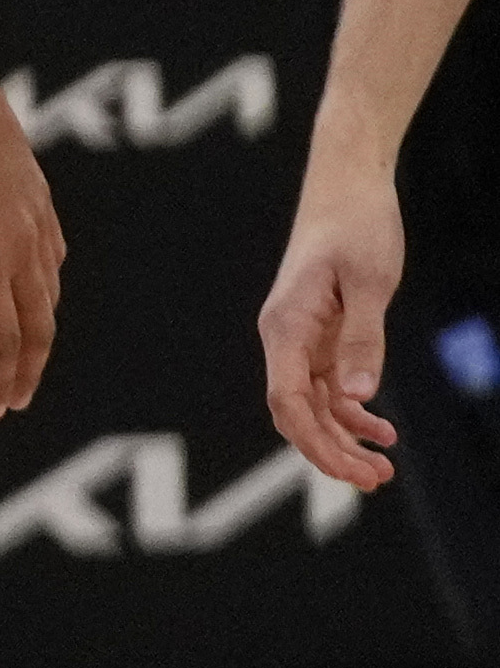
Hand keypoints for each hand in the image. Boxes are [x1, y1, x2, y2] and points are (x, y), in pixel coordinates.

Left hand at [0, 56, 62, 416]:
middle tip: (13, 400)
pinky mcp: (38, 193)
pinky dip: (47, 286)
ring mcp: (35, 216)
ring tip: (22, 357)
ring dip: (39, 330)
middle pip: (36, 323)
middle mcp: (20, 242)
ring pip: (49, 290)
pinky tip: (36, 290)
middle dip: (26, 367)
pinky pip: (53, 253)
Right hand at [264, 155, 405, 489]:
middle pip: (296, 413)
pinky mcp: (321, 335)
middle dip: (331, 452)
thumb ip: (363, 339)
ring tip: (382, 468)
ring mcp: (301, 340)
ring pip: (313, 405)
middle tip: (377, 480)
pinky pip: (328, 386)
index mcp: (286, 327)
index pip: (287, 400)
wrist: (348, 186)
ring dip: (343, 439)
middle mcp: (285, 339)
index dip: (316, 441)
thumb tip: (358, 396)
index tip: (353, 470)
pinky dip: (353, 412)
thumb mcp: (371, 282)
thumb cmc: (357, 225)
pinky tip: (382, 430)